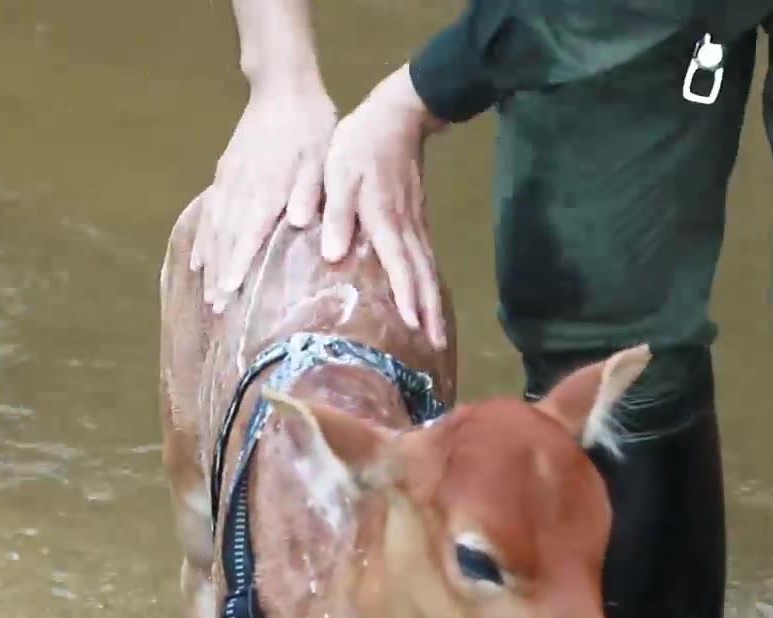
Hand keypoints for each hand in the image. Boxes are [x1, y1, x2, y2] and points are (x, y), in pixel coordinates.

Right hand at [191, 83, 337, 310]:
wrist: (282, 89)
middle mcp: (242, 190)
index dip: (237, 265)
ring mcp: (229, 183)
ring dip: (210, 263)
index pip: (248, 235)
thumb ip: (311, 190)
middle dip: (220, 275)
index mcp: (267, 190)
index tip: (229, 293)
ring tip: (206, 294)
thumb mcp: (322, 156)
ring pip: (214, 229)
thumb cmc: (310, 126)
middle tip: (216, 310)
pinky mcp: (225, 175)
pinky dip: (202, 239)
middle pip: (226, 239)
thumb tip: (301, 222)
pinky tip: (198, 259)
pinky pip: (209, 213)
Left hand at [320, 64, 447, 348]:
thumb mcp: (338, 174)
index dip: (406, 298)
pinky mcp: (416, 220)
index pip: (399, 266)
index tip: (414, 328)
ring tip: (438, 334)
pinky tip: (429, 298)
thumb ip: (337, 214)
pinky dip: (431, 283)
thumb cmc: (360, 145)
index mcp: (385, 221)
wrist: (397, 115)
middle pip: (422, 276)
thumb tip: (334, 255)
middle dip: (430, 312)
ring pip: (428, 270)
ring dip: (434, 303)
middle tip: (436, 347)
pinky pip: (426, 259)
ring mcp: (415, 225)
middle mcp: (406, 229)